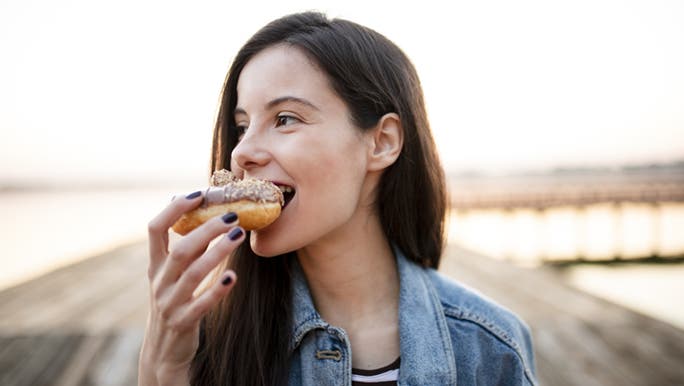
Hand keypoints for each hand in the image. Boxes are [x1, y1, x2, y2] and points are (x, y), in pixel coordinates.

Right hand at [138, 191, 244, 385]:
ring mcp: (169, 303)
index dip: (174, 209)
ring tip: (239, 235)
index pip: (155, 229)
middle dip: (206, 229)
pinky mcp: (183, 322)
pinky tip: (234, 276)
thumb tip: (205, 216)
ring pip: (193, 273)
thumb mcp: (174, 275)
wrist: (163, 350)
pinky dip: (217, 290)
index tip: (197, 194)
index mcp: (155, 265)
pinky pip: (201, 304)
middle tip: (232, 215)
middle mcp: (159, 281)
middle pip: (181, 249)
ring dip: (218, 252)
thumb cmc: (174, 301)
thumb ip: (188, 249)